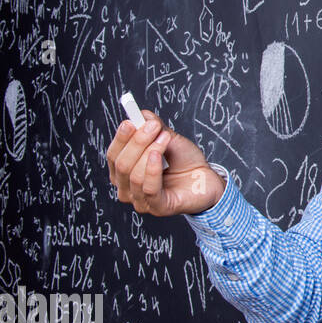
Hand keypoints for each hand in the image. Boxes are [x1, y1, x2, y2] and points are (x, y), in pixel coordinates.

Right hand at [106, 110, 225, 215]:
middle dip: (137, 142)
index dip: (122, 137)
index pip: (113, 155)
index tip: (132, 120)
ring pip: (134, 175)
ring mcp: (141, 201)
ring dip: (150, 151)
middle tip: (154, 126)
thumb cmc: (185, 162)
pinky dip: (152, 170)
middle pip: (121, 164)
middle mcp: (127, 189)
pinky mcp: (158, 207)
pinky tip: (157, 156)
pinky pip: (149, 189)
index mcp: (124, 173)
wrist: (208, 178)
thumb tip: (141, 114)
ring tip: (165, 138)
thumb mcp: (168, 139)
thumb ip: (153, 128)